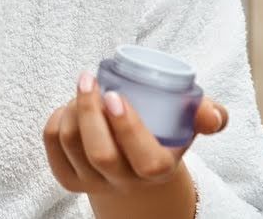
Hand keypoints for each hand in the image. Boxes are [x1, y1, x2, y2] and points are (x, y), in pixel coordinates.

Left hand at [42, 69, 228, 199]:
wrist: (137, 168)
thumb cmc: (164, 136)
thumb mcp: (189, 124)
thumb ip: (209, 115)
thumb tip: (209, 113)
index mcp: (158, 170)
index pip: (144, 159)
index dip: (127, 127)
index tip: (114, 95)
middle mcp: (124, 182)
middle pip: (100, 154)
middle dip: (89, 112)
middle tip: (89, 81)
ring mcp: (93, 182)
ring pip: (71, 143)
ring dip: (72, 109)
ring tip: (84, 89)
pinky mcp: (68, 177)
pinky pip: (52, 143)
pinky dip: (56, 117)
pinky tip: (69, 106)